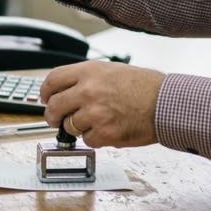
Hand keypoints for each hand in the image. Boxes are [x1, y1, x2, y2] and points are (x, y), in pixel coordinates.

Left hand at [40, 60, 164, 147]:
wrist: (165, 102)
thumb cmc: (143, 86)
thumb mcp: (109, 70)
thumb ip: (85, 79)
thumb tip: (64, 90)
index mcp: (88, 72)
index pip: (52, 81)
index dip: (45, 92)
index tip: (46, 99)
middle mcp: (87, 91)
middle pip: (54, 106)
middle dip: (53, 116)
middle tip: (57, 119)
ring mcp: (94, 113)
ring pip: (69, 126)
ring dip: (77, 128)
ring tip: (94, 122)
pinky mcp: (104, 133)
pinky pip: (87, 140)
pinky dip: (95, 138)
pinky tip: (107, 130)